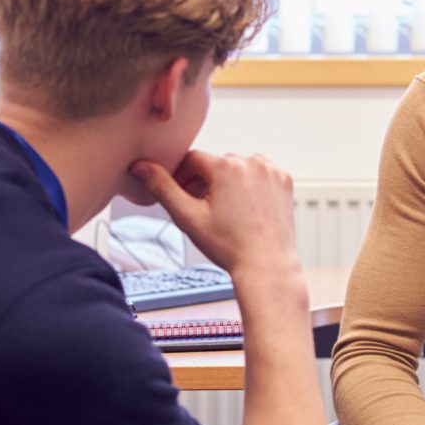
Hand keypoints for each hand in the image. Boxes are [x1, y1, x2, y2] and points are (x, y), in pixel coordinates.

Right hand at [132, 149, 298, 277]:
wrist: (266, 265)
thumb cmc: (229, 246)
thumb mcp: (188, 217)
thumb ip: (162, 188)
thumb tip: (140, 166)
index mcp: (227, 167)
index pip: (192, 159)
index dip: (182, 177)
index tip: (182, 196)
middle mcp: (252, 162)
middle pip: (216, 164)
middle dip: (205, 181)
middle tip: (201, 208)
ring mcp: (271, 170)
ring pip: (238, 167)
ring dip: (228, 181)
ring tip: (225, 210)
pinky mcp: (284, 180)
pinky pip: (259, 173)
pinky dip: (250, 184)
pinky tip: (245, 207)